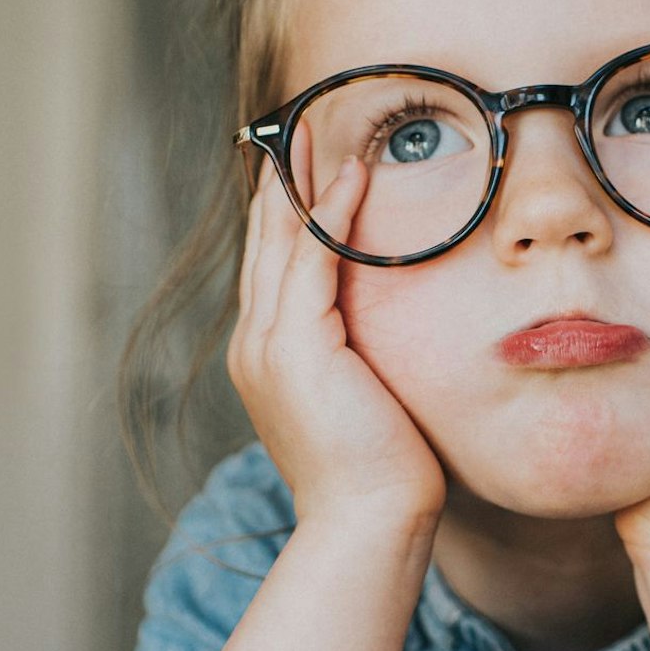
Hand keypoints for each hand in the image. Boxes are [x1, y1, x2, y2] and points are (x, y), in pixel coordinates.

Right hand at [226, 124, 447, 527]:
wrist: (368, 524)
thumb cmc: (385, 474)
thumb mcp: (369, 399)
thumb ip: (363, 356)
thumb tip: (392, 328)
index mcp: (270, 358)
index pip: (275, 266)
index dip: (285, 212)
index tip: (303, 164)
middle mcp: (257, 345)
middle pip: (265, 243)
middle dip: (280, 182)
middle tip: (295, 126)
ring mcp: (270, 346)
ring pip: (281, 242)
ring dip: (301, 182)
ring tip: (316, 131)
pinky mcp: (297, 347)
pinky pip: (314, 260)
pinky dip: (331, 214)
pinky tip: (354, 177)